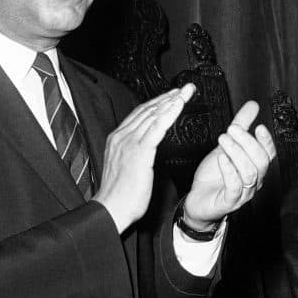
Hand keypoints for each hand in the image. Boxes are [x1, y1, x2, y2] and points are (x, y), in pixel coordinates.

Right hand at [94, 85, 194, 233]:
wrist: (111, 209)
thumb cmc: (121, 194)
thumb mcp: (128, 167)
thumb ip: (137, 153)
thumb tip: (148, 147)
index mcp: (118, 139)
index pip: (141, 114)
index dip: (158, 103)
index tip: (173, 95)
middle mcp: (122, 136)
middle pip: (148, 110)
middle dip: (168, 97)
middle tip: (185, 88)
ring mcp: (129, 142)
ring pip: (153, 116)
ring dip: (171, 102)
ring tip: (186, 92)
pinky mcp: (139, 151)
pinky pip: (156, 128)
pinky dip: (168, 114)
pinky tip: (178, 105)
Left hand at [181, 100, 276, 230]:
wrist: (198, 200)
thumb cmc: (214, 175)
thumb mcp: (227, 145)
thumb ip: (241, 125)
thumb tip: (253, 105)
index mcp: (255, 166)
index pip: (269, 153)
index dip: (266, 141)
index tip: (258, 127)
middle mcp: (254, 180)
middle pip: (261, 162)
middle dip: (248, 143)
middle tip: (232, 129)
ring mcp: (243, 193)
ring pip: (249, 173)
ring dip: (237, 153)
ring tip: (223, 139)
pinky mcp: (229, 202)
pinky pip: (234, 187)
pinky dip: (229, 171)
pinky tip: (221, 158)